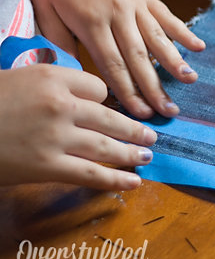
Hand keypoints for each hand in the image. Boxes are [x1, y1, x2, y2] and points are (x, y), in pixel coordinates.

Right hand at [0, 64, 156, 189]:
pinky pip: (91, 173)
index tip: (112, 109)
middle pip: (111, 117)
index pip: (98, 88)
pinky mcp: (47, 166)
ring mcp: (56, 137)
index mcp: (52, 77)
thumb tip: (86, 98)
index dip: (107, 100)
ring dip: (132, 152)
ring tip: (148, 154)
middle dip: (135, 128)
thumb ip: (54, 84)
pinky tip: (134, 181)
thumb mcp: (19, 77)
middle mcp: (60, 105)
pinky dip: (116, 179)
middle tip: (151, 134)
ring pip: (107, 146)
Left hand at [29, 0, 205, 118]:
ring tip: (190, 81)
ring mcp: (134, 3)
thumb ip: (58, 43)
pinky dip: (183, 31)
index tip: (140, 113)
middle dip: (155, 88)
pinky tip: (198, 47)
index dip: (128, 92)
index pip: (113, 65)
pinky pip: (167, 15)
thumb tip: (71, 73)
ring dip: (175, 62)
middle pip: (140, 58)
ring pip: (158, 38)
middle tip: (170, 111)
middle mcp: (118, 13)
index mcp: (91, 21)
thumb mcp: (44, 11)